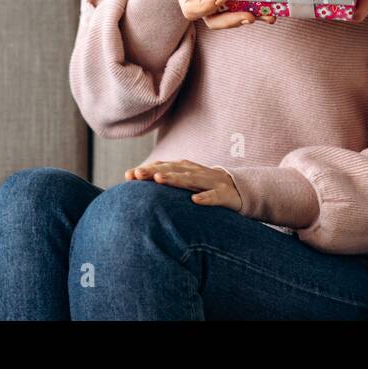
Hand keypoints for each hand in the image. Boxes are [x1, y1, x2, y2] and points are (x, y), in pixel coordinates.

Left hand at [125, 159, 241, 210]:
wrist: (238, 187)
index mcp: (185, 169)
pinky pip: (214, 196)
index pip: (162, 167)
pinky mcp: (223, 194)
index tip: (129, 175)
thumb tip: (134, 178)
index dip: (146, 170)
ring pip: (190, 180)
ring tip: (159, 180)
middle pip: (173, 171)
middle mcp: (195, 172)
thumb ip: (164, 179)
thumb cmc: (204, 185)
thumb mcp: (184, 181)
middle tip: (138, 175)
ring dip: (175, 179)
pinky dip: (205, 198)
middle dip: (155, 172)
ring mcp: (210, 182)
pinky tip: (195, 201)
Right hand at [147, 0, 275, 27]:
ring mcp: (213, 5)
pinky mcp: (224, 2)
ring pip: (229, 18)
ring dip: (250, 18)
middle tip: (250, 16)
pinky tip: (270, 9)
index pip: (193, 9)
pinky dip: (254, 10)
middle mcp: (200, 4)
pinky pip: (238, 9)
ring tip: (269, 16)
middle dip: (233, 20)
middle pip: (214, 21)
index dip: (207, 6)